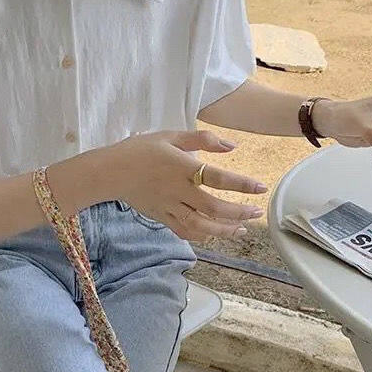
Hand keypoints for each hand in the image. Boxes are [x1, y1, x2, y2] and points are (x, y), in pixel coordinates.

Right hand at [107, 130, 266, 239]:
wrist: (110, 171)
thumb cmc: (141, 149)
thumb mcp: (171, 136)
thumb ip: (202, 139)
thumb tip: (231, 147)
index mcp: (182, 167)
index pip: (218, 177)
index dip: (242, 185)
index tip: (261, 188)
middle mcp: (178, 190)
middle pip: (213, 208)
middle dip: (238, 213)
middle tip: (255, 212)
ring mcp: (168, 206)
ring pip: (200, 225)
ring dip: (224, 230)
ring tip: (241, 230)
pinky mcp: (160, 217)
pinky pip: (183, 231)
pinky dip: (201, 235)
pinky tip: (214, 233)